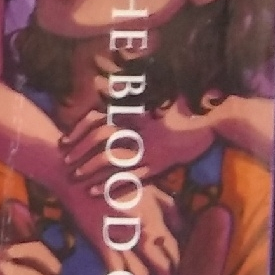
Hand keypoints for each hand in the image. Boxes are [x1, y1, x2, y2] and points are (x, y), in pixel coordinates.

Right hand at [37, 146, 179, 274]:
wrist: (79, 175)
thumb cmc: (113, 178)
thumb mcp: (148, 187)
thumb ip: (168, 207)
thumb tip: (184, 227)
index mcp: (155, 218)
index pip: (173, 250)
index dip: (178, 268)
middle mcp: (142, 232)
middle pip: (161, 267)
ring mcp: (122, 238)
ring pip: (139, 274)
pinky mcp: (101, 242)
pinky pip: (113, 270)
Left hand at [61, 102, 213, 190]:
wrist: (211, 124)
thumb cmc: (181, 112)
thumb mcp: (154, 98)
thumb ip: (128, 94)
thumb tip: (103, 81)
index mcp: (133, 113)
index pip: (97, 120)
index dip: (77, 131)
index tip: (63, 142)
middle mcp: (138, 130)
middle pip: (100, 141)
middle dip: (81, 153)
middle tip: (66, 164)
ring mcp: (148, 148)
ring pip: (113, 161)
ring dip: (92, 171)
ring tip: (77, 180)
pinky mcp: (159, 165)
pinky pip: (131, 177)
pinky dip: (112, 185)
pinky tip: (97, 192)